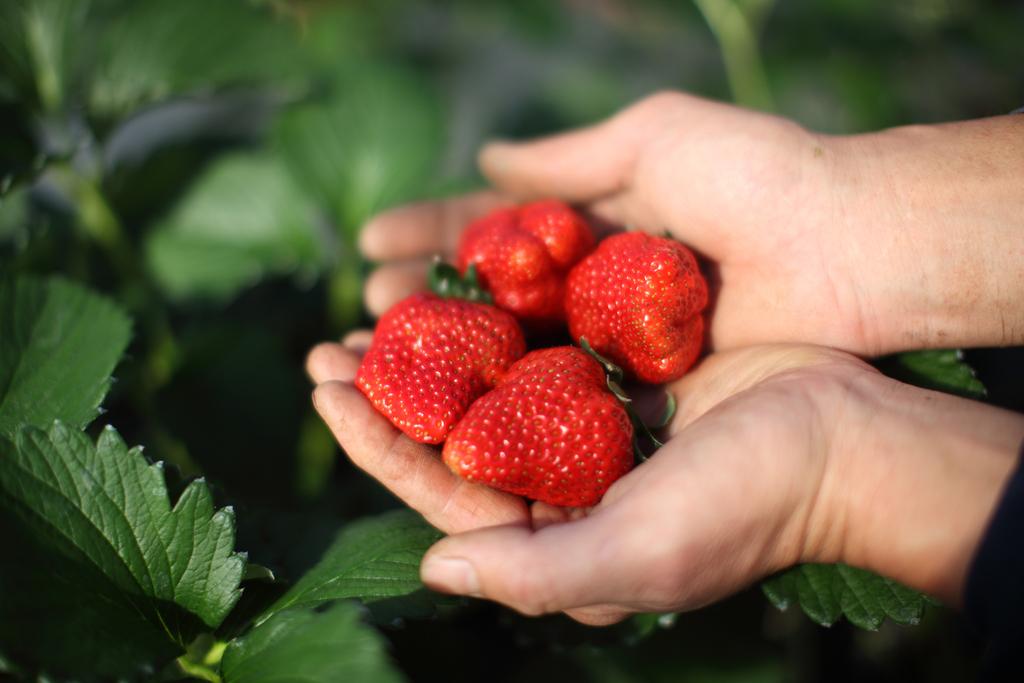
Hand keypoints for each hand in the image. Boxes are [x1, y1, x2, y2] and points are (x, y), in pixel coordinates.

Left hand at [309, 340, 1023, 622]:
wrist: (848, 437)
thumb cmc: (749, 504)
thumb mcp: (639, 552)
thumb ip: (533, 571)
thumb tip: (430, 566)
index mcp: (556, 536)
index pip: (443, 492)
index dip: (377, 442)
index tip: (325, 389)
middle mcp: (564, 486)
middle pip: (454, 437)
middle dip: (387, 393)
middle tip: (325, 344)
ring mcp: (591, 427)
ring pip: (489, 388)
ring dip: (431, 350)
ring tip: (373, 307)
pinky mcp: (621, 375)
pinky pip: (541, 346)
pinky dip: (497, 320)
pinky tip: (457, 285)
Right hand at [360, 92, 1023, 353]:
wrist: (850, 249)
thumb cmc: (756, 179)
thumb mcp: (656, 139)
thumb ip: (568, 160)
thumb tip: (485, 158)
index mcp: (593, 224)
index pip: (492, 230)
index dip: (430, 235)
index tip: (369, 244)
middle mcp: (592, 287)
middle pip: (490, 299)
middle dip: (423, 306)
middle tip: (361, 313)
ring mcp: (613, 342)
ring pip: (514, 353)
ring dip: (449, 358)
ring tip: (382, 358)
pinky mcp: (640, 390)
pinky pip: (562, 398)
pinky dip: (509, 402)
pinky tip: (453, 409)